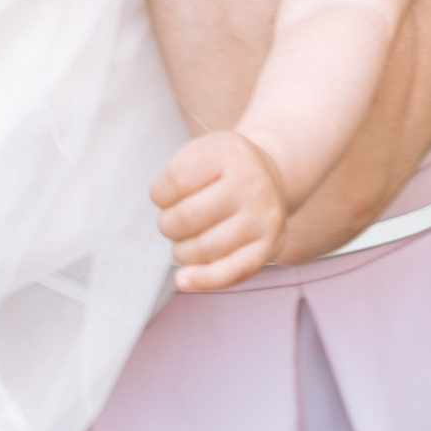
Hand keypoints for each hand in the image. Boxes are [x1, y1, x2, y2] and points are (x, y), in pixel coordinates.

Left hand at [150, 131, 289, 292]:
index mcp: (229, 153)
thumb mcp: (203, 150)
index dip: (159, 194)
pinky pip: (232, 271)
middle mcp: (252, 184)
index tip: (163, 195)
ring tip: (187, 238)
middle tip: (173, 220)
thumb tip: (164, 218)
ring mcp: (263, 217)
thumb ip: (177, 176)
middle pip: (186, 217)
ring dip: (181, 249)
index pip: (176, 180)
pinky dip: (203, 280)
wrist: (271, 174)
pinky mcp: (270, 246)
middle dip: (167, 224)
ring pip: (203, 248)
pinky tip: (184, 279)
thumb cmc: (226, 168)